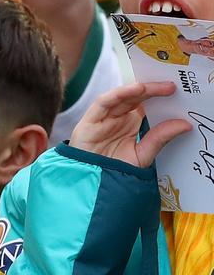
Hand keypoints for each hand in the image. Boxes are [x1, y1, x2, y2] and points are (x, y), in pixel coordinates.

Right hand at [70, 82, 191, 168]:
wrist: (92, 188)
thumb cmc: (114, 172)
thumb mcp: (143, 155)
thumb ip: (160, 138)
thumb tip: (185, 125)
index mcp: (131, 123)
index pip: (146, 102)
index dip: (160, 94)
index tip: (178, 92)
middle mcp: (118, 117)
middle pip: (135, 97)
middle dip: (153, 90)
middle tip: (172, 86)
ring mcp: (104, 118)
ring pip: (121, 96)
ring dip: (138, 89)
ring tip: (156, 87)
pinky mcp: (90, 121)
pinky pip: (103, 102)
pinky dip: (118, 94)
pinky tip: (135, 90)